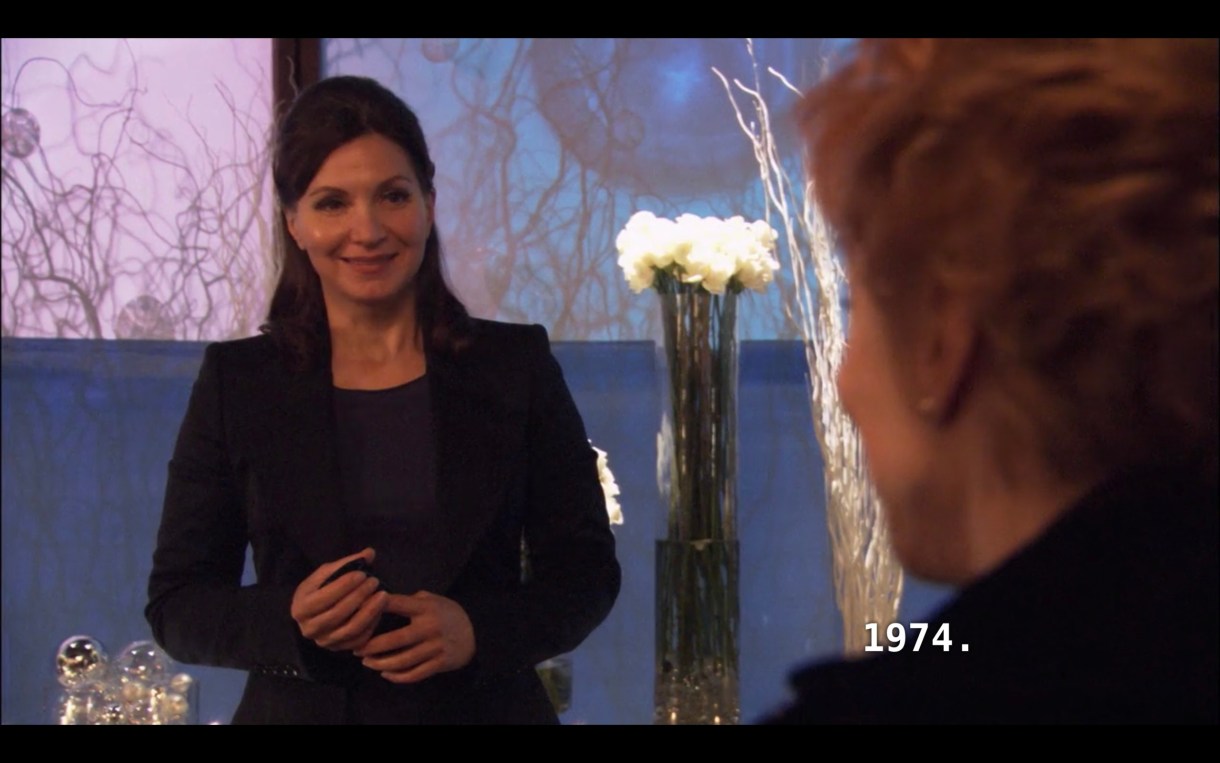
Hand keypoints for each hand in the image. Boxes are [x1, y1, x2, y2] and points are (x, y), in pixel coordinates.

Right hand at [291, 548, 387, 651]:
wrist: (312, 614)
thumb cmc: (319, 590)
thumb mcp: (326, 573)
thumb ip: (346, 563)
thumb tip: (370, 553)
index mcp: (301, 608)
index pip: (324, 597)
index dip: (344, 585)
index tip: (362, 574)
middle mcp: (309, 628)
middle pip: (338, 614)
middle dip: (359, 596)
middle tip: (375, 582)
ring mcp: (324, 642)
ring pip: (350, 629)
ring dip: (369, 612)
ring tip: (383, 595)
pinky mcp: (338, 649)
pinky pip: (358, 641)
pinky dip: (371, 626)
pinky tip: (380, 611)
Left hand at [354, 591, 475, 683]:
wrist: (476, 634)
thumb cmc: (449, 614)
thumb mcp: (435, 599)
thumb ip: (413, 599)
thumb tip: (386, 599)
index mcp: (426, 608)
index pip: (396, 604)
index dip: (375, 607)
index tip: (357, 611)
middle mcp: (430, 627)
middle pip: (394, 640)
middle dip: (371, 646)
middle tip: (356, 648)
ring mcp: (435, 647)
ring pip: (402, 660)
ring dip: (380, 663)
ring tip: (367, 662)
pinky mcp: (439, 663)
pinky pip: (414, 673)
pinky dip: (397, 676)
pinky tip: (385, 673)